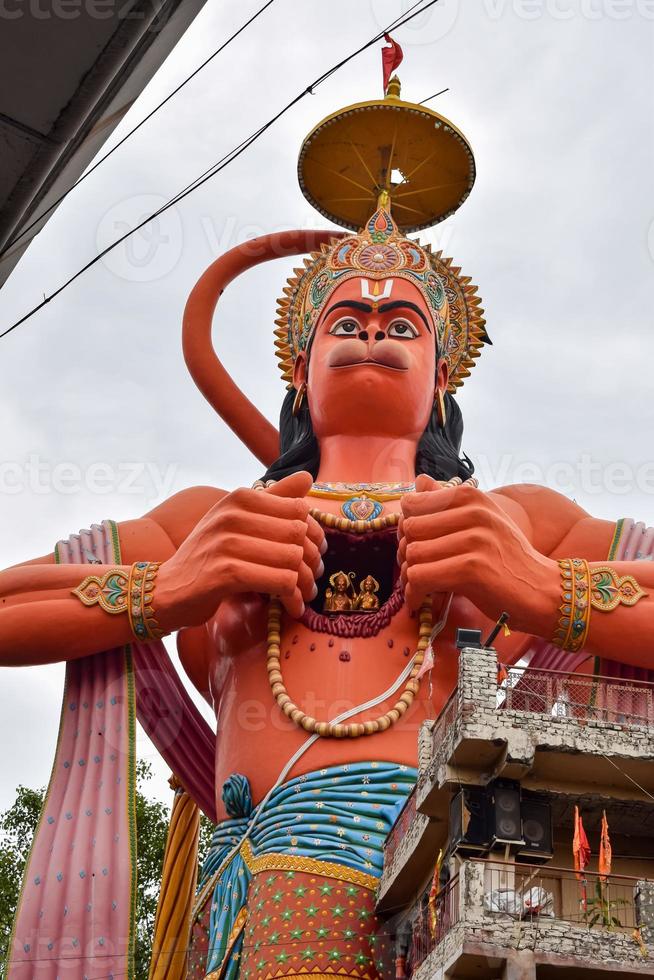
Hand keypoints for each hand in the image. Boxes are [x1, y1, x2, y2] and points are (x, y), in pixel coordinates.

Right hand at [157, 471, 324, 627]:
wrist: (167, 590)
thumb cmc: (208, 556)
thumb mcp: (237, 521)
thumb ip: (273, 499)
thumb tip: (307, 478)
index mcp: (239, 498)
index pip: (298, 509)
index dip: (312, 533)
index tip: (311, 553)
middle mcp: (232, 515)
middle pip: (297, 534)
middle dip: (311, 559)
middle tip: (310, 577)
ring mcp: (226, 543)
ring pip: (292, 558)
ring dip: (303, 582)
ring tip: (301, 593)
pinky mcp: (226, 573)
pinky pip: (279, 581)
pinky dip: (291, 597)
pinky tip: (289, 605)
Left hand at [398, 474, 559, 634]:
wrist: (542, 590)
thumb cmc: (507, 558)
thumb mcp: (483, 521)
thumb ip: (449, 501)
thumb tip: (421, 479)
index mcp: (471, 496)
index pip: (412, 504)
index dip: (405, 529)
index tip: (414, 547)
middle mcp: (473, 512)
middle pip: (409, 529)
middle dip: (404, 554)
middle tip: (414, 571)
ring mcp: (474, 539)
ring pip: (412, 554)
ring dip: (409, 577)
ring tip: (419, 588)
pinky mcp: (472, 569)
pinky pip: (421, 577)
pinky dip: (414, 593)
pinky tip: (421, 600)